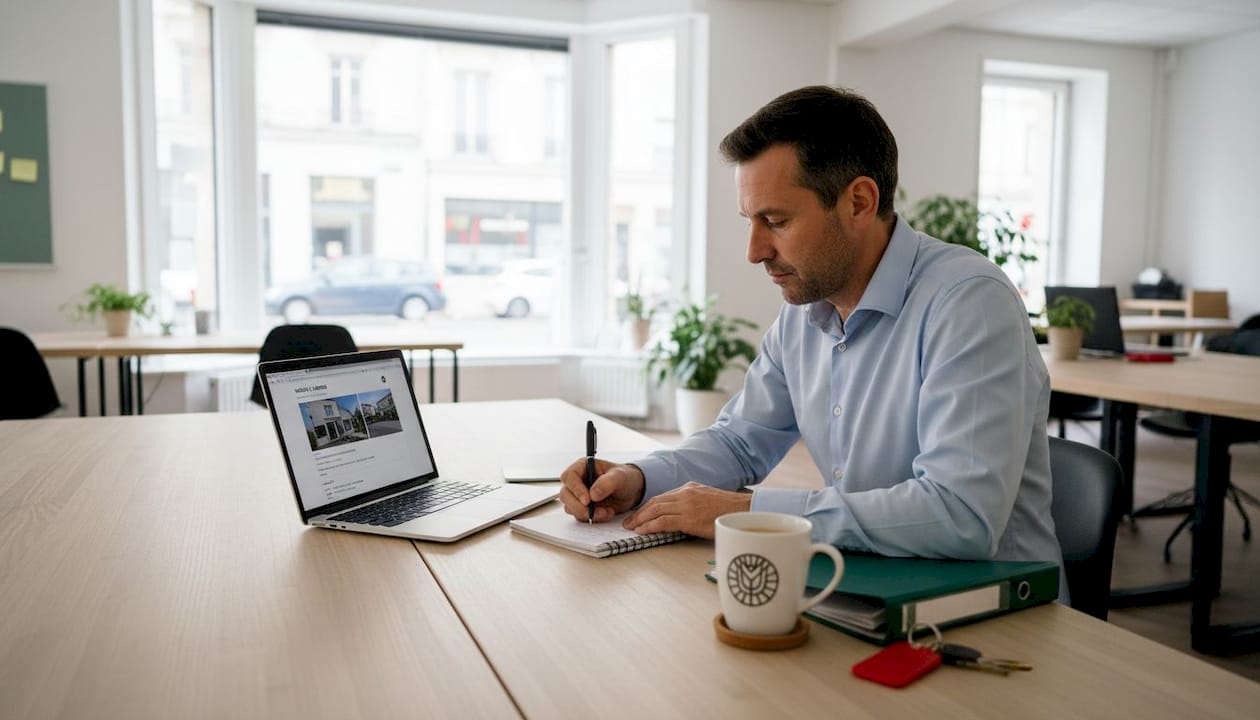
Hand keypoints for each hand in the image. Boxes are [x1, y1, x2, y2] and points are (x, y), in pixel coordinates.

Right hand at [559, 459, 645, 522]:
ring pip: (570, 507)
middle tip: (593, 512)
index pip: (569, 476)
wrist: (632, 492)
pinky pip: (579, 516)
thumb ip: (607, 483)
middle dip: (578, 506)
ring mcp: (579, 495)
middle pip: (565, 494)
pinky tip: (606, 514)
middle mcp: (578, 480)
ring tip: (606, 512)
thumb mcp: (620, 477)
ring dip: (587, 514)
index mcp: (583, 466)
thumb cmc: (625, 478)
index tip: (587, 500)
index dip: (575, 489)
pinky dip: (592, 518)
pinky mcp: (583, 507)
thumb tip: (593, 494)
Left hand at [622, 482, 751, 538]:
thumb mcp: (708, 500)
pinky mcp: (689, 518)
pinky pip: (663, 522)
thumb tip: (681, 515)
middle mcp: (686, 493)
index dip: (647, 506)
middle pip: (655, 502)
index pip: (662, 497)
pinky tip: (642, 531)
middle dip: (639, 513)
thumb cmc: (729, 510)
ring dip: (640, 520)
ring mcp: (687, 505)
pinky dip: (650, 526)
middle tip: (628, 522)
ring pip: (656, 510)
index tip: (638, 514)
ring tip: (631, 528)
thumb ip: (693, 503)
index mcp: (690, 488)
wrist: (745, 511)